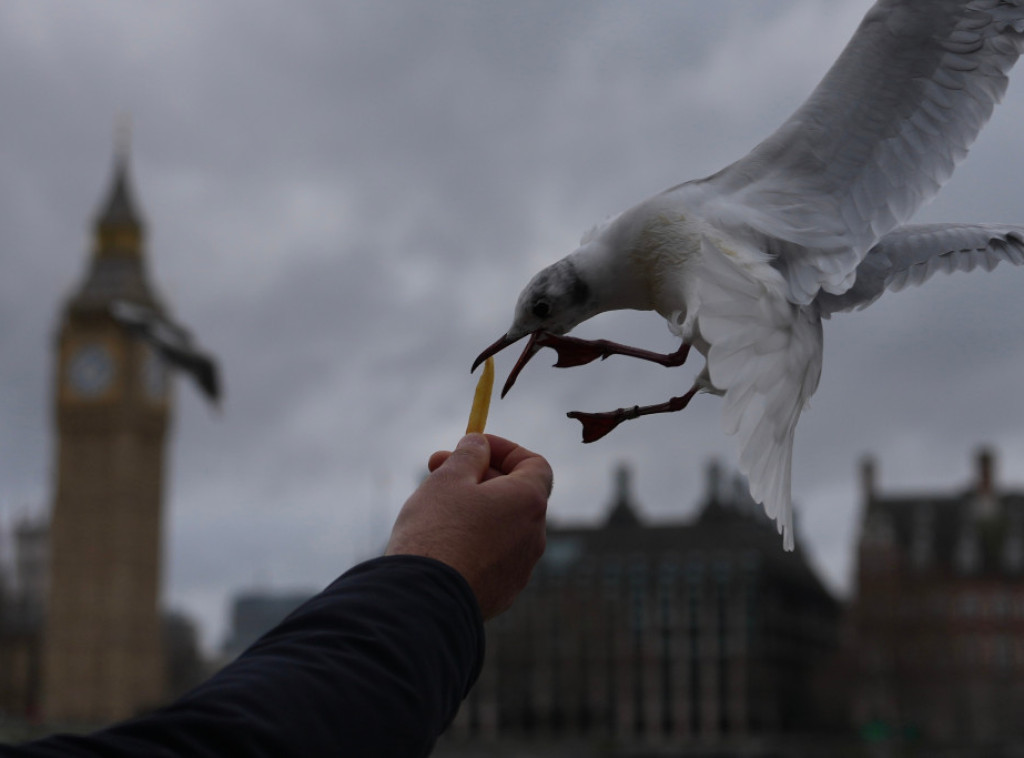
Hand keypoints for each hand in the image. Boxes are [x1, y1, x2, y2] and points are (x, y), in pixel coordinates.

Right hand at [385, 433, 551, 619]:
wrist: (423, 601)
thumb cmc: (436, 532)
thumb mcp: (448, 479)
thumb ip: (469, 455)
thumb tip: (479, 444)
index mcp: (528, 502)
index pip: (534, 464)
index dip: (505, 449)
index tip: (473, 446)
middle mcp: (534, 536)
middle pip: (515, 494)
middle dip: (480, 476)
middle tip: (436, 468)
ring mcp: (520, 569)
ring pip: (502, 527)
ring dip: (475, 509)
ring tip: (433, 507)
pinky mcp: (503, 594)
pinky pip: (493, 557)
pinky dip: (474, 542)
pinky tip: (440, 544)